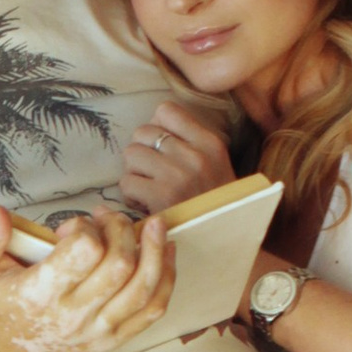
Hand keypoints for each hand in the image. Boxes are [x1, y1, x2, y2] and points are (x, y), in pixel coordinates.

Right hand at [0, 202, 173, 351]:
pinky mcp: (112, 339)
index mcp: (40, 295)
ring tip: (155, 225)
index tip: (73, 225)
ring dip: (155, 251)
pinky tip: (167, 254)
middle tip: (109, 217)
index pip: (84, 252)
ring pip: (143, 288)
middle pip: (119, 265)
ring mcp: (97, 330)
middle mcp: (72, 315)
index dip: (86, 228)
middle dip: (121, 230)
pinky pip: (151, 310)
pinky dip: (166, 280)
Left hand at [118, 97, 235, 217]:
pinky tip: (146, 204)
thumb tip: (152, 124)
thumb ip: (190, 142)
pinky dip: (131, 195)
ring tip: (148, 188)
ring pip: (131, 154)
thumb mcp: (216, 164)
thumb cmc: (214, 202)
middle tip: (152, 173)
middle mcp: (195, 155)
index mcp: (210, 143)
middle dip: (141, 152)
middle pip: (142, 132)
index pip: (165, 110)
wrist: (225, 240)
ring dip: (134, 173)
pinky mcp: (162, 198)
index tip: (161, 147)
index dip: (155, 127)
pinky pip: (127, 182)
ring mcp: (178, 176)